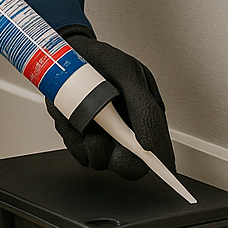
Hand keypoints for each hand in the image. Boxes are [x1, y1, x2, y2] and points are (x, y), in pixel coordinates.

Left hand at [45, 28, 176, 178]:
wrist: (66, 53)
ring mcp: (103, 136)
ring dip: (85, 140)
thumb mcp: (127, 72)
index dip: (160, 168)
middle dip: (113, 156)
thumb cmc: (102, 60)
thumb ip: (143, 107)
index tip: (158, 174)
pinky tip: (68, 113)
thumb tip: (150, 143)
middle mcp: (126, 131)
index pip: (160, 154)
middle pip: (128, 166)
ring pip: (97, 159)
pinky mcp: (80, 137)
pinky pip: (75, 149)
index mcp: (147, 117)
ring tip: (79, 113)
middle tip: (100, 136)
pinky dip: (68, 133)